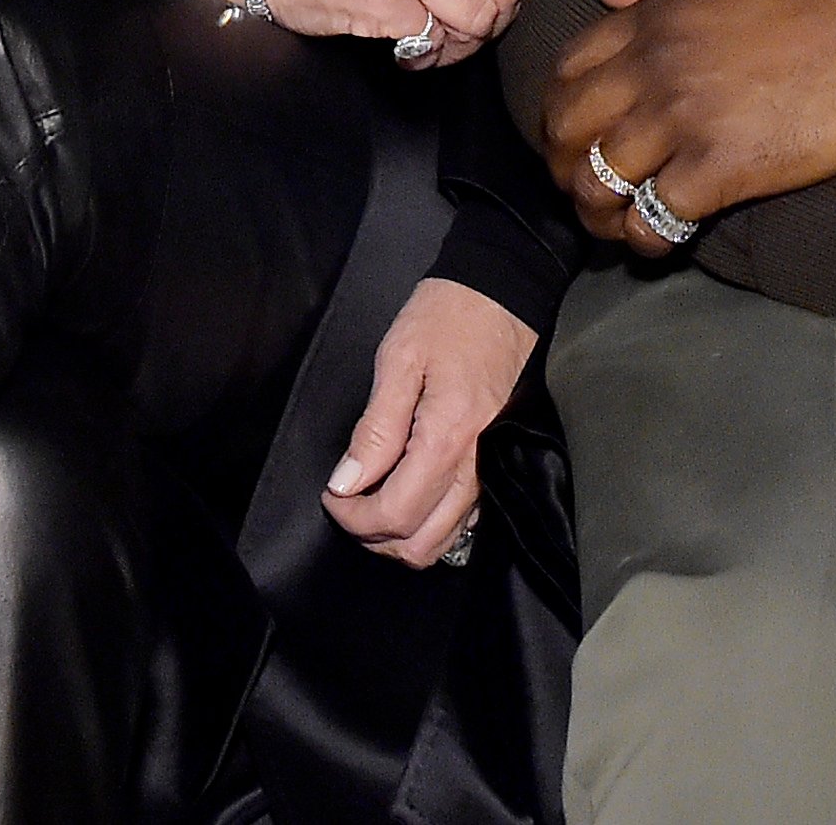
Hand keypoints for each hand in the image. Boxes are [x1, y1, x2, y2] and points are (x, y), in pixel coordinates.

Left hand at [322, 275, 532, 566]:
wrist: (503, 292)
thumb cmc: (448, 316)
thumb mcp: (399, 359)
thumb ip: (375, 428)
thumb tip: (346, 484)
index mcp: (446, 440)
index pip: (394, 514)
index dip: (353, 517)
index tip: (332, 494)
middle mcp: (475, 466)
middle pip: (420, 542)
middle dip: (375, 535)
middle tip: (349, 502)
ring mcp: (491, 468)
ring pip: (445, 540)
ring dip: (402, 535)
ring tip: (374, 501)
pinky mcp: (498, 461)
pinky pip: (465, 519)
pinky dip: (431, 523)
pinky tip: (409, 495)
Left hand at [541, 0, 835, 252]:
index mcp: (655, 17)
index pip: (566, 68)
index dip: (560, 106)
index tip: (575, 130)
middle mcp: (654, 68)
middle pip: (565, 128)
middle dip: (563, 163)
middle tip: (587, 186)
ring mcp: (683, 119)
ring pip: (596, 181)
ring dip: (596, 210)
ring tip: (614, 223)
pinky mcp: (721, 168)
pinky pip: (652, 218)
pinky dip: (645, 239)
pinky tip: (660, 241)